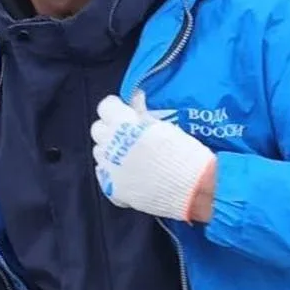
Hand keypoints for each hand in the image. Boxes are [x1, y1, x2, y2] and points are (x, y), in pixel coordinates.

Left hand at [90, 90, 215, 221]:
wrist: (191, 189)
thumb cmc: (183, 153)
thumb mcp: (164, 126)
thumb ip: (143, 114)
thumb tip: (135, 100)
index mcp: (123, 124)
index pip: (105, 106)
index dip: (115, 107)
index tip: (123, 110)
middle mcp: (110, 144)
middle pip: (98, 129)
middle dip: (110, 128)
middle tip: (126, 132)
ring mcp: (109, 167)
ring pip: (99, 152)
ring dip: (110, 150)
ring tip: (129, 155)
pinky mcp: (111, 187)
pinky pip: (103, 174)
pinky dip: (111, 171)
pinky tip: (127, 172)